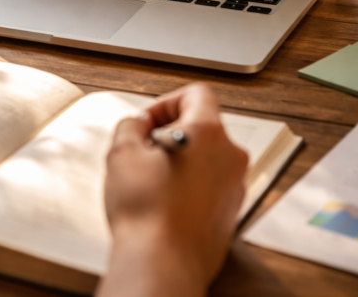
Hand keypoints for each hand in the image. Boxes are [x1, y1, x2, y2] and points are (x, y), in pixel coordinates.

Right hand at [96, 84, 248, 296]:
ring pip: (207, 158)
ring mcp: (234, 188)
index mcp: (210, 133)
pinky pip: (210, 186)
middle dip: (170, 133)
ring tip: (150, 180)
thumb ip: (130, 125)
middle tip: (143, 151)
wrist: (162, 263)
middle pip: (202, 127)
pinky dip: (188, 186)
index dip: (165, 103)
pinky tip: (163, 202)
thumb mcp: (122, 153)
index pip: (197, 94)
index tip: (148, 122)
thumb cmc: (148, 213)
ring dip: (180, 161)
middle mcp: (231, 158)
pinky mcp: (230, 214)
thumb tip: (137, 124)